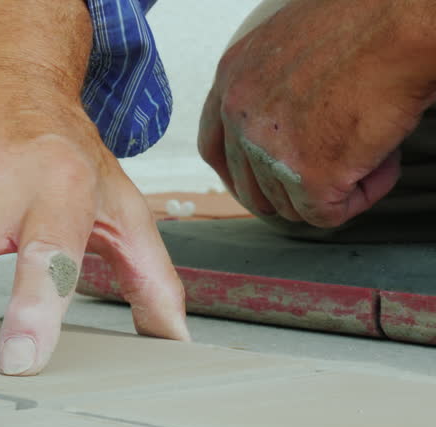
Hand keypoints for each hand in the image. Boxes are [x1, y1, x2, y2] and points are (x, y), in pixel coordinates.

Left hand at [199, 0, 435, 227]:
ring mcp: (268, 149)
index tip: (271, 179)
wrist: (404, 21)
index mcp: (233, 78)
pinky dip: (361, 196)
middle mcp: (239, 114)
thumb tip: (289, 124)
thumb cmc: (368, 19)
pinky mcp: (308, 177)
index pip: (215, 148)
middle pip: (252, 186)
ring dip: (335, 185)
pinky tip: (384, 162)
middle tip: (339, 165)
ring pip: (290, 204)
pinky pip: (327, 214)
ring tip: (373, 146)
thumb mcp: (291, 45)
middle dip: (294, 187)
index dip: (243, 172)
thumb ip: (273, 87)